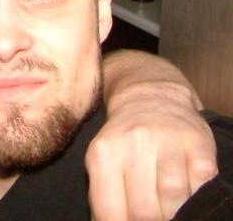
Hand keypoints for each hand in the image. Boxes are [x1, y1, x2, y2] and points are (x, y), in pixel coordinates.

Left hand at [87, 80, 217, 220]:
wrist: (149, 97)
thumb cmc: (124, 140)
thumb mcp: (103, 162)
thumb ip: (104, 197)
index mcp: (103, 153)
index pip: (110, 212)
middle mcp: (134, 142)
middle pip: (144, 210)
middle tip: (152, 219)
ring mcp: (167, 140)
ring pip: (174, 198)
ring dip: (174, 213)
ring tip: (169, 210)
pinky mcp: (197, 141)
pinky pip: (201, 183)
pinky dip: (197, 196)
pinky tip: (188, 193)